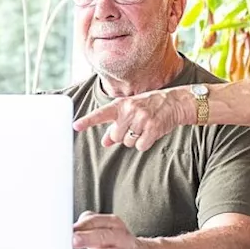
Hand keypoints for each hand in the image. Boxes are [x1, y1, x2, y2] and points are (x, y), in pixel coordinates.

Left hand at [72, 88, 190, 151]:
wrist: (173, 102)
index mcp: (121, 105)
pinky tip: (151, 132)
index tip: (75, 126)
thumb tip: (105, 141)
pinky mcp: (152, 128)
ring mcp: (141, 119)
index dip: (88, 121)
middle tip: (135, 125)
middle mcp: (130, 110)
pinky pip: (140, 146)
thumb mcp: (130, 111)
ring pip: (128, 142)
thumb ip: (116, 126)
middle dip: (124, 135)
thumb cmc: (148, 107)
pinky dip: (145, 143)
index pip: (101, 114)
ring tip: (145, 127)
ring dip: (135, 139)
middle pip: (116, 136)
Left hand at [72, 212, 153, 248]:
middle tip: (72, 240)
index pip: (97, 221)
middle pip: (104, 236)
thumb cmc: (120, 245)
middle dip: (88, 238)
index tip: (67, 229)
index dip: (83, 225)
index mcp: (114, 225)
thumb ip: (88, 224)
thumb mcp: (107, 230)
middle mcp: (121, 238)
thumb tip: (67, 226)